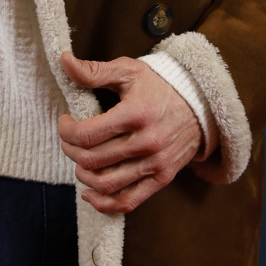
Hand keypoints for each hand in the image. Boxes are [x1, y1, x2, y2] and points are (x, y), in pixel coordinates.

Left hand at [57, 52, 206, 215]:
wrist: (201, 103)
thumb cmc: (161, 85)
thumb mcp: (129, 71)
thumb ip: (94, 71)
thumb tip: (64, 61)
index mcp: (135, 114)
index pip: (87, 134)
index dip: (66, 131)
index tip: (65, 122)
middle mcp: (146, 142)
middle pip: (92, 160)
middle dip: (71, 151)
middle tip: (69, 140)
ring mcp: (155, 163)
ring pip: (106, 184)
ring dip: (83, 175)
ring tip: (79, 160)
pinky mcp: (162, 178)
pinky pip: (128, 202)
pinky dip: (104, 203)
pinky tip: (90, 193)